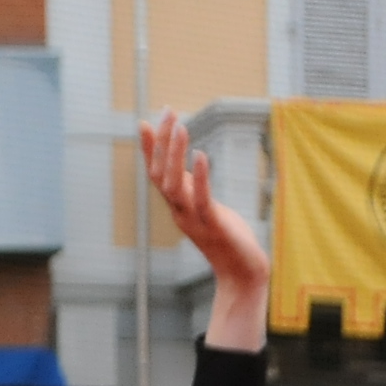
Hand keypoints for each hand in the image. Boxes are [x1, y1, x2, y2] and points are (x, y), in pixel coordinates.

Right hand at [141, 110, 269, 351]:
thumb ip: (195, 187)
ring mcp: (193, 220)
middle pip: (160, 175)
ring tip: (182, 127)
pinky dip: (200, 177)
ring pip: (174, 186)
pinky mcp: (213, 225)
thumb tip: (190, 163)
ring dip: (175, 156)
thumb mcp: (206, 207)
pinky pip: (201, 200)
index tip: (144, 122)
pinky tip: (202, 155)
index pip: (155, 173)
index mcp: (177, 206)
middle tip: (169, 112)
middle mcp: (179, 212)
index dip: (148, 149)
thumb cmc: (227, 239)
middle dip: (162, 143)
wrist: (242, 273)